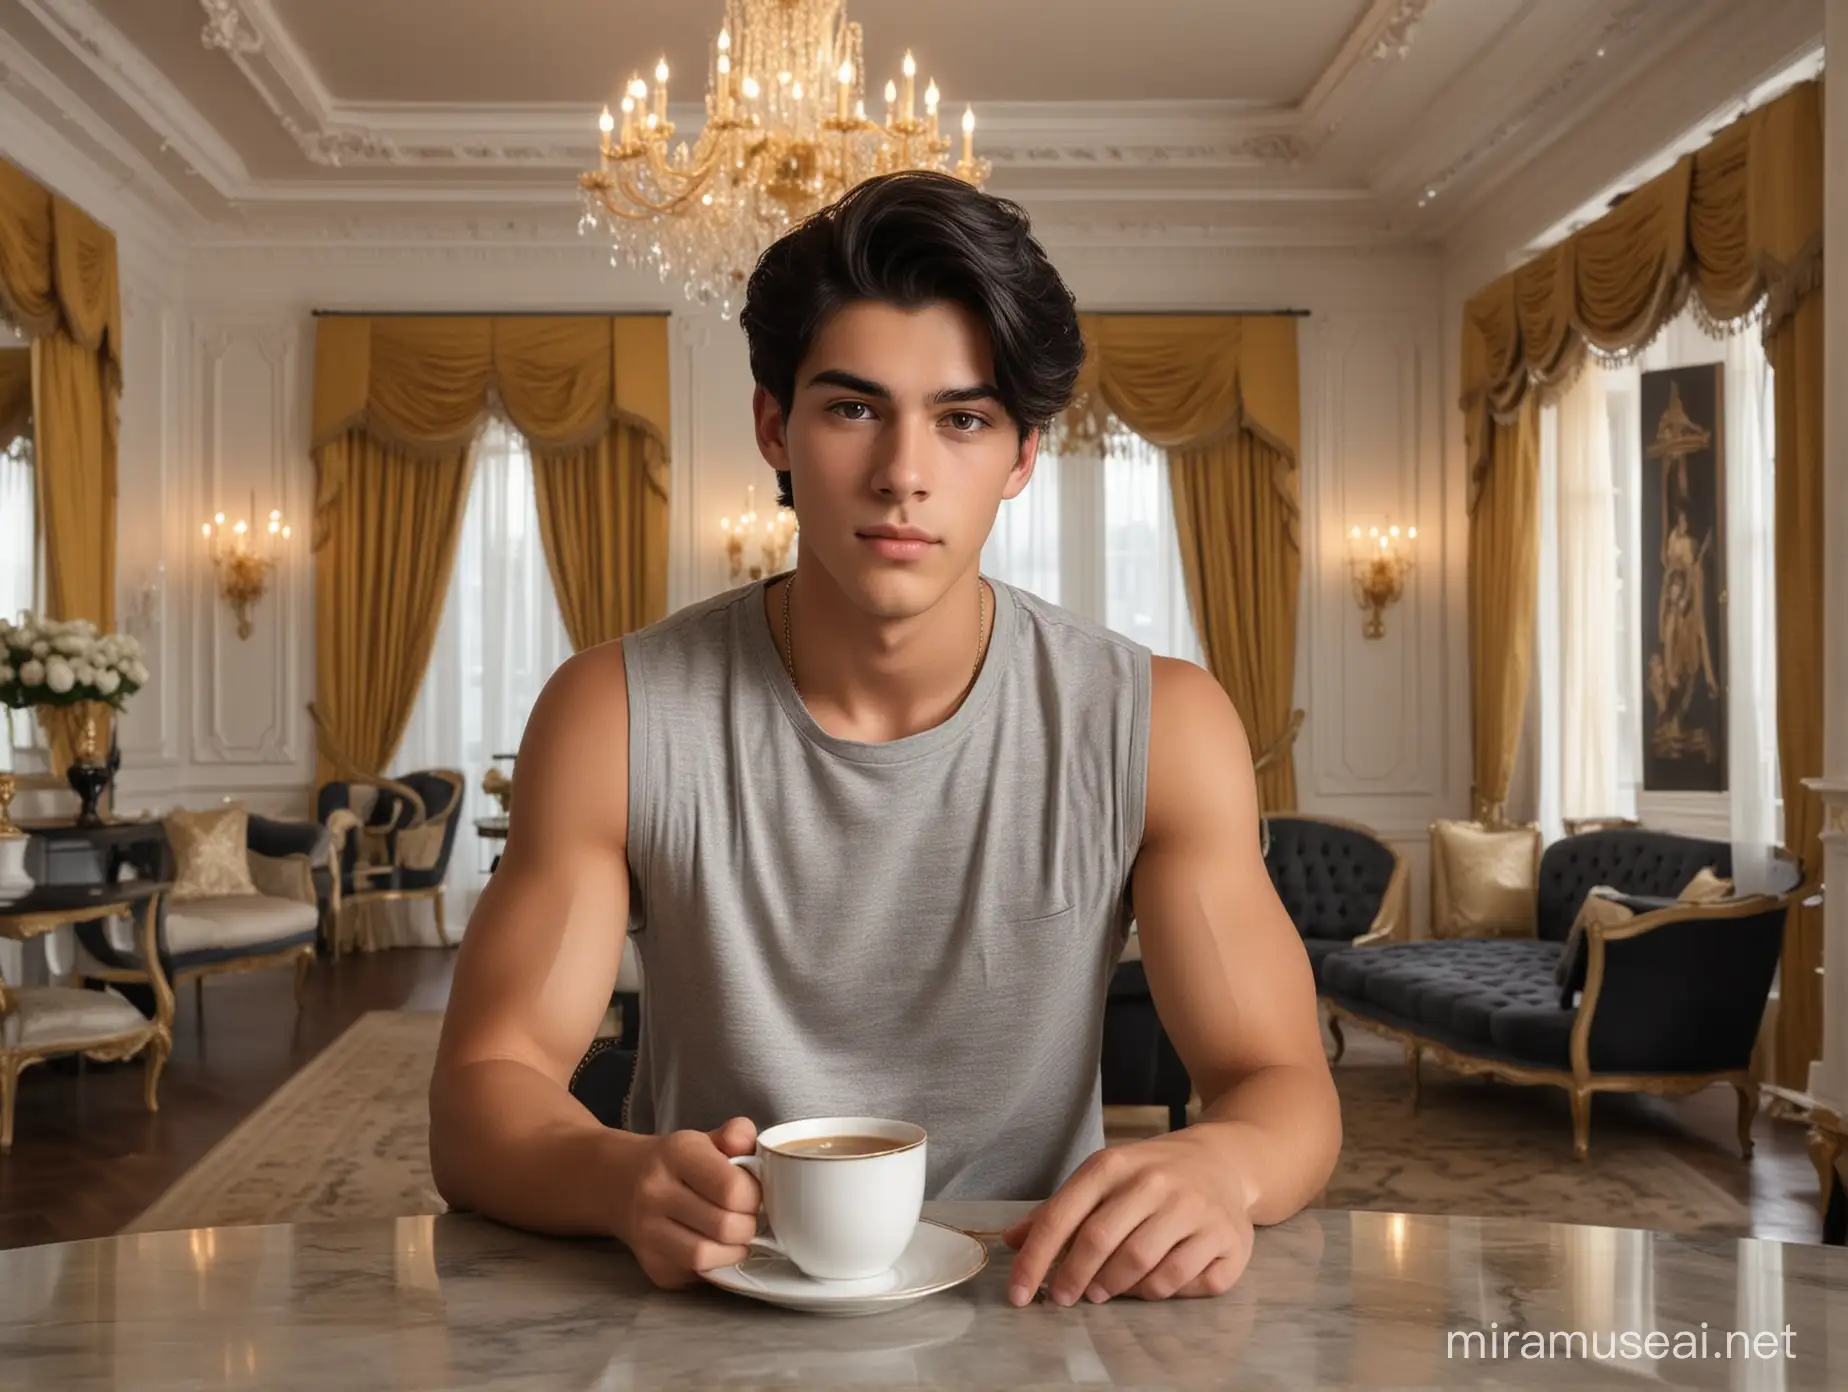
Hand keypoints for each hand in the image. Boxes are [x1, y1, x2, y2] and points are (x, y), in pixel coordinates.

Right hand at [611, 1117, 761, 1288]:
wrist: (619, 1182)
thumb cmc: (676, 1162)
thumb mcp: (705, 1138)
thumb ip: (736, 1134)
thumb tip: (746, 1141)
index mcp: (676, 1154)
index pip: (731, 1188)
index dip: (753, 1196)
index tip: (753, 1194)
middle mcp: (655, 1192)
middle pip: (723, 1226)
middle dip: (748, 1225)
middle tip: (747, 1217)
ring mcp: (647, 1231)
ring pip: (706, 1256)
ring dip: (733, 1250)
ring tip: (735, 1236)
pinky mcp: (650, 1263)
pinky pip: (693, 1274)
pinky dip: (714, 1265)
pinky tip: (714, 1247)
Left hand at [1003, 1131, 1253, 1305]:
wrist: (1223, 1161)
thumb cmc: (1151, 1175)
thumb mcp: (1103, 1178)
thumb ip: (1058, 1210)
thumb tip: (1011, 1241)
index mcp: (1113, 1165)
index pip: (1062, 1215)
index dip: (1035, 1259)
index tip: (1018, 1292)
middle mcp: (1154, 1183)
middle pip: (1099, 1241)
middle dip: (1072, 1278)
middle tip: (1062, 1297)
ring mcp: (1193, 1210)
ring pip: (1140, 1265)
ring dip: (1113, 1287)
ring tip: (1101, 1291)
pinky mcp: (1225, 1238)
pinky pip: (1180, 1281)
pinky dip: (1156, 1292)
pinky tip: (1146, 1286)